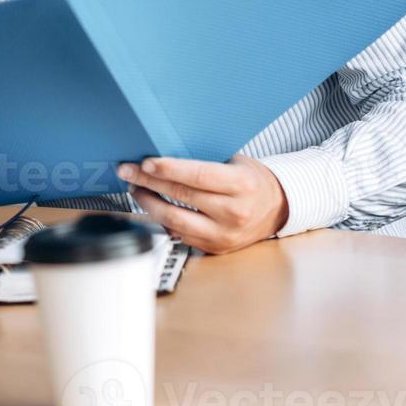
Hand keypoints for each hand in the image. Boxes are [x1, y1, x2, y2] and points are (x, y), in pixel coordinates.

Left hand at [117, 155, 289, 254]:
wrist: (277, 208)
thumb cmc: (252, 180)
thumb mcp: (235, 162)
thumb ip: (204, 162)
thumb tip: (162, 156)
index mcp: (242, 185)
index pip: (199, 176)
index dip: (169, 169)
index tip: (145, 163)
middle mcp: (234, 213)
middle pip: (182, 197)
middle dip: (148, 182)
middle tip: (127, 171)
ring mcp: (224, 235)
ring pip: (175, 221)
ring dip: (149, 204)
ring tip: (136, 189)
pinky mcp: (215, 249)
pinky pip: (180, 234)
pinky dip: (162, 220)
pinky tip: (152, 206)